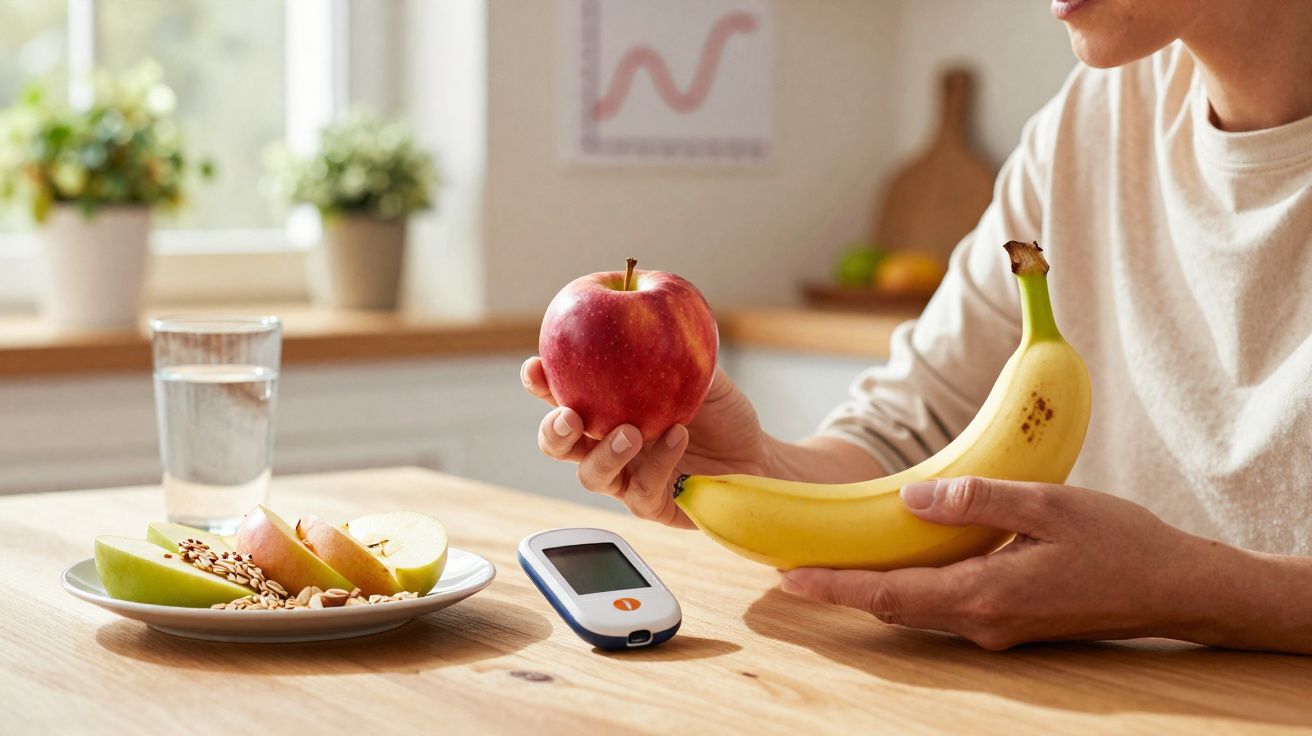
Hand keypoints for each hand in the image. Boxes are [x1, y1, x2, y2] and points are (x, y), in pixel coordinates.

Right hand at [521, 357, 771, 526]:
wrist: (756, 456)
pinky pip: (642, 489)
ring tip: (631, 432)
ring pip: (592, 475)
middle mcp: (606, 444)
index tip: (536, 367)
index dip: (541, 383)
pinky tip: (677, 438)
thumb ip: (675, 351)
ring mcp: (625, 477)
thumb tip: (653, 318)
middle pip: (558, 444)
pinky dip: (659, 462)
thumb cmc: (722, 412)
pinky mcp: (650, 504)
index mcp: (606, 407)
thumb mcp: (702, 373)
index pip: (561, 394)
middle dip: (554, 430)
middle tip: (570, 416)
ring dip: (606, 452)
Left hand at [780, 477, 1214, 649]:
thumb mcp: (1049, 505)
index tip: (788, 577)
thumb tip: (910, 500)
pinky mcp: (1009, 622)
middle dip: (841, 589)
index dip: (835, 586)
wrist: (1175, 588)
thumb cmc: (1119, 542)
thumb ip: (976, 500)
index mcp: (986, 593)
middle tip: (792, 567)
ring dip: (872, 588)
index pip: (889, 594)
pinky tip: (899, 562)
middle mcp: (983, 621)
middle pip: (893, 606)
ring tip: (830, 562)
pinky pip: (944, 605)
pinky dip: (909, 586)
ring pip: (917, 609)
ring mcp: (996, 628)